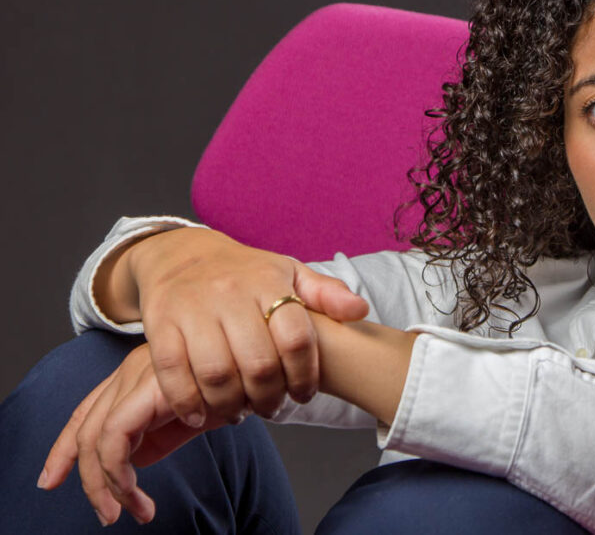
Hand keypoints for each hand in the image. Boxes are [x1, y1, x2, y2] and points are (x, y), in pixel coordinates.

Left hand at [38, 343, 226, 525]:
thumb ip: (162, 433)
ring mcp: (138, 375)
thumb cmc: (240, 381)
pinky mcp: (150, 387)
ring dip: (106, 482)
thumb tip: (135, 462)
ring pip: (96, 436)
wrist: (271, 359)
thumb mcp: (194, 413)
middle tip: (105, 513)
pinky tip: (137, 490)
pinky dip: (118, 470)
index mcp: (138, 375)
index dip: (65, 447)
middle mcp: (131, 370)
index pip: (89, 412)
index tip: (51, 478)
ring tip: (129, 510)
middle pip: (85, 424)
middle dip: (83, 474)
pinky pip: (115, 437)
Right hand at [123, 227, 368, 426]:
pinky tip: (201, 414)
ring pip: (217, 373)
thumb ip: (327, 294)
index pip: (296, 338)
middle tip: (272, 408)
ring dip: (232, 405)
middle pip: (258, 363)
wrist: (182, 254)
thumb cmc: (246, 273)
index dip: (305, 375)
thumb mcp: (290, 273)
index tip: (304, 393)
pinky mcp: (159, 324)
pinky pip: (173, 373)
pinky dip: (187, 402)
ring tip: (242, 412)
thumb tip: (360, 311)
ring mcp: (192, 309)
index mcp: (268, 282)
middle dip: (270, 397)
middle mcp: (230, 293)